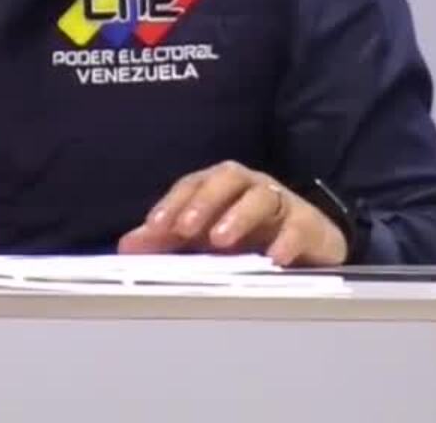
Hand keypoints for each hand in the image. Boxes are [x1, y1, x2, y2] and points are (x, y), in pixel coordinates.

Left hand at [117, 160, 346, 266]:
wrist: (308, 245)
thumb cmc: (249, 235)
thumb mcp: (204, 237)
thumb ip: (166, 240)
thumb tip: (126, 246)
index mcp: (221, 187)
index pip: (193, 184)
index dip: (174, 203)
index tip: (156, 227)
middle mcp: (250, 187)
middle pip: (227, 177)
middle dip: (204, 201)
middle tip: (188, 229)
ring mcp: (282, 203)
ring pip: (262, 197)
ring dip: (239, 216)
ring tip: (221, 240)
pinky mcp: (309, 225)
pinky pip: (299, 226)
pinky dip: (287, 240)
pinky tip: (274, 257)